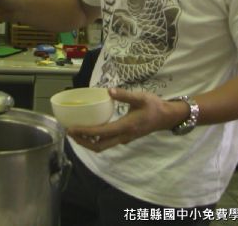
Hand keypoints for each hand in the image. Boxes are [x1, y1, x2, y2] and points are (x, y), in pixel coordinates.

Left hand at [67, 88, 187, 151]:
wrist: (167, 117)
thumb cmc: (154, 106)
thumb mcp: (141, 97)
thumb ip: (125, 95)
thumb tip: (109, 91)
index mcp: (126, 127)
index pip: (101, 133)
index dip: (85, 132)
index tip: (72, 128)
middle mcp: (123, 136)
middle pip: (99, 146)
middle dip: (82, 141)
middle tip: (70, 132)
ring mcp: (124, 139)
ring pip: (102, 146)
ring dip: (88, 142)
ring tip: (76, 132)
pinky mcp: (125, 137)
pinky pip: (107, 142)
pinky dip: (95, 139)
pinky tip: (90, 129)